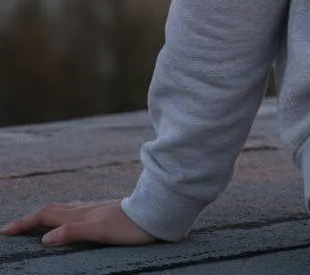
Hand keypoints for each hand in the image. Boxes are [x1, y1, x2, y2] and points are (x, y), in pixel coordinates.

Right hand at [1, 199, 159, 246]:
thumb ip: (73, 232)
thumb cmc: (130, 225)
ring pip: (64, 209)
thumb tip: (45, 238)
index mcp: (80, 214)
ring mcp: (95, 208)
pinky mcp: (105, 211)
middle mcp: (85, 208)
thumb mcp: (100, 231)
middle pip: (51, 210)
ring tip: (35, 223)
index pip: (45, 216)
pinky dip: (62, 215)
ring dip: (45, 215)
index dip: (25, 223)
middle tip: (13, 228)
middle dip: (30, 218)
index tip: (6, 231)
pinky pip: (76, 211)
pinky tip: (69, 218)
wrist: (157, 212)